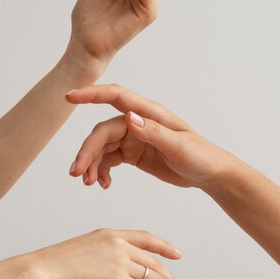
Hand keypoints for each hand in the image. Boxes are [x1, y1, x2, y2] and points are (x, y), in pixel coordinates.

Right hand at [26, 228, 188, 278]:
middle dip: (171, 278)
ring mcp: (118, 261)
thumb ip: (95, 258)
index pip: (145, 238)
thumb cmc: (50, 267)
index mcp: (108, 234)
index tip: (177, 255)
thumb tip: (99, 269)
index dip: (164, 247)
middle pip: (154, 261)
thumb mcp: (78, 252)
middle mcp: (117, 244)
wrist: (39, 272)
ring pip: (154, 277)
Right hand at [67, 84, 236, 189]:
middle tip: (77, 174)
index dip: (91, 94)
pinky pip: (109, 159)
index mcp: (149, 113)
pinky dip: (101, 171)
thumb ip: (154, 132)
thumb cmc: (201, 156)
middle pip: (102, 131)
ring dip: (91, 164)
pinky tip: (103, 184)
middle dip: (87, 151)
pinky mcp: (132, 153)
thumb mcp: (180, 147)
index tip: (69, 97)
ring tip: (89, 183)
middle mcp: (137, 122)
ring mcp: (134, 138)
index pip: (116, 97)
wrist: (210, 174)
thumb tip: (128, 118)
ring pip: (102, 147)